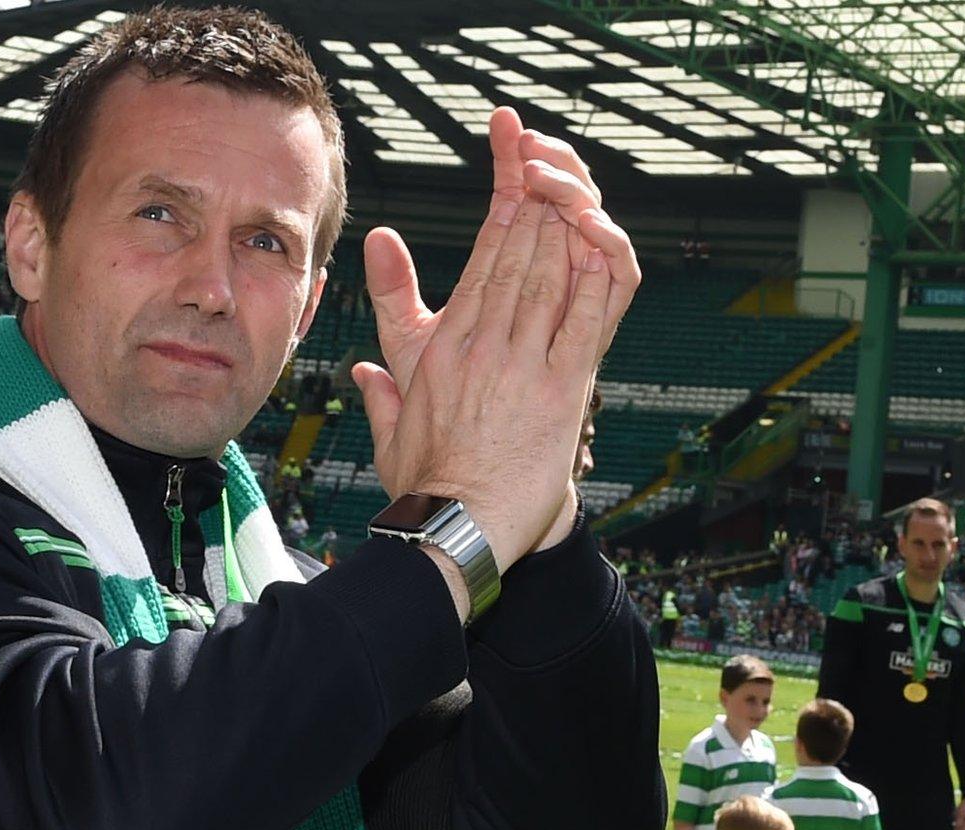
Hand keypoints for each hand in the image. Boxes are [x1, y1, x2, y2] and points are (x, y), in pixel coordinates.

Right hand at [351, 108, 638, 566]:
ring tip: (578, 193)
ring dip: (565, 231)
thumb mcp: (390, 426)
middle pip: (516, 260)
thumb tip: (361, 368)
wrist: (454, 527)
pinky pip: (582, 322)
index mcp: (443, 349)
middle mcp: (482, 346)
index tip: (515, 179)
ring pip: (548, 280)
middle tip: (552, 168)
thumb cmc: (424, 485)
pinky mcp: (561, 392)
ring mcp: (523, 366)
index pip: (480, 266)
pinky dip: (594, 281)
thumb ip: (380, 387)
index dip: (502, 215)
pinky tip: (603, 247)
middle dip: (537, 207)